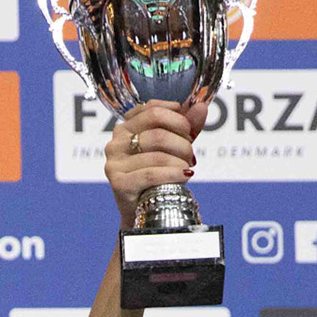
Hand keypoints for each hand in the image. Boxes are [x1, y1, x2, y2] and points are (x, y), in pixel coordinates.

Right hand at [105, 99, 206, 229]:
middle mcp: (116, 141)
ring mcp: (115, 162)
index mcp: (126, 126)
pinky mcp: (118, 182)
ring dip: (180, 161)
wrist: (143, 210)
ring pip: (157, 154)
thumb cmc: (157, 176)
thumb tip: (201, 106)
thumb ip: (186, 126)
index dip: (177, 118)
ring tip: (187, 168)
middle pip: (158, 131)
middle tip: (190, 155)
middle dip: (182, 142)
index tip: (188, 131)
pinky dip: (173, 174)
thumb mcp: (173, 147)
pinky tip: (185, 176)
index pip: (153, 110)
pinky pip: (151, 174)